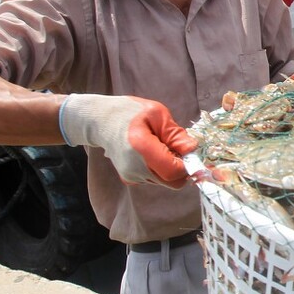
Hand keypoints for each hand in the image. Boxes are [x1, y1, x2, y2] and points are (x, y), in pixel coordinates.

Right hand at [59, 94, 195, 187]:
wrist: (100, 121)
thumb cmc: (130, 112)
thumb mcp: (157, 114)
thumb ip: (176, 134)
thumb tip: (192, 149)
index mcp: (141, 148)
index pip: (173, 171)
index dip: (187, 163)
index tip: (188, 149)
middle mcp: (135, 169)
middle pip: (172, 182)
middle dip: (181, 168)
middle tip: (177, 148)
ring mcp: (131, 177)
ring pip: (165, 181)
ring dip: (170, 167)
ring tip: (160, 146)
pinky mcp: (130, 179)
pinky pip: (155, 179)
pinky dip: (160, 169)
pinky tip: (152, 153)